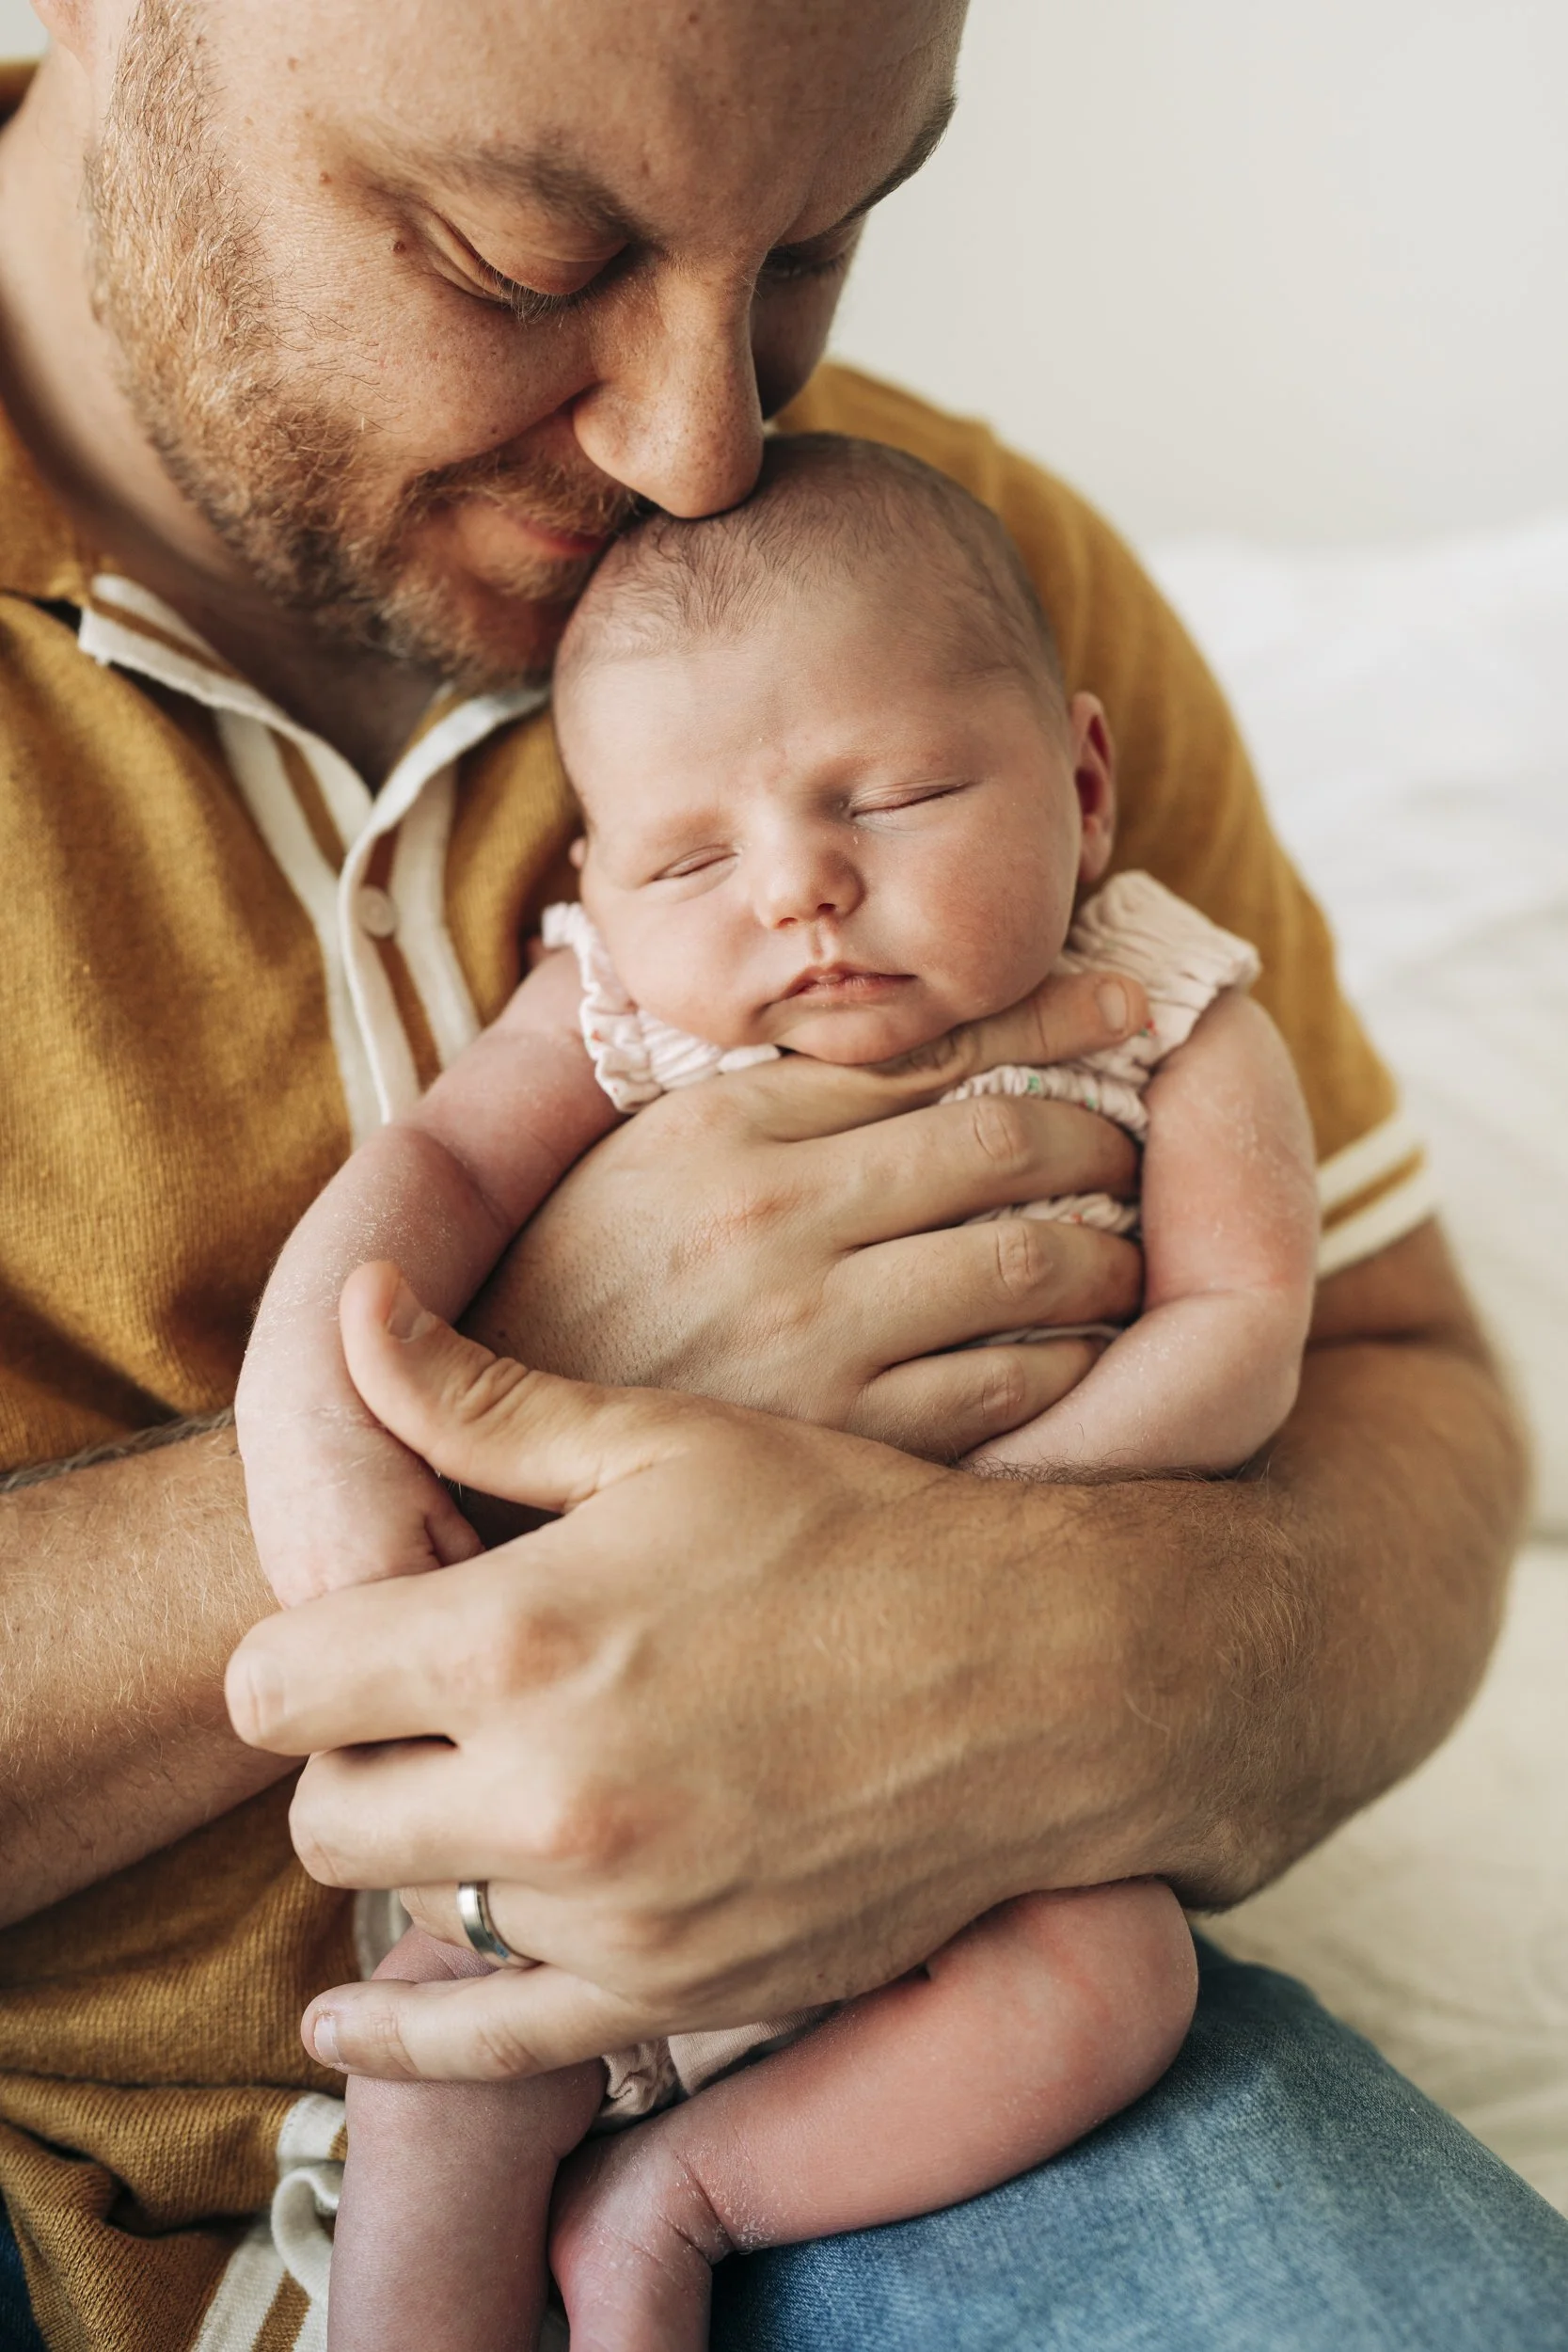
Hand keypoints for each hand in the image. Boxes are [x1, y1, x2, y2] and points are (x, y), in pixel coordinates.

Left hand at [227, 1263, 1161, 2080]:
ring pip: (404, 1905)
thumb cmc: (858, 1531)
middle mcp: (545, 1798)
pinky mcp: (671, 1994)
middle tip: (427, 1700)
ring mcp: (608, 1916)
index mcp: (518, 1638)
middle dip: (348, 1749)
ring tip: (508, 1772)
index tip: (368, 1624)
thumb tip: (347, 1306)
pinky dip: (403, 2042)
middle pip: (316, 1813)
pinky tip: (344, 2031)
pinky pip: (479, 2053)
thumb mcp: (667, 1440)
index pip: (275, 1683)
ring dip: (429, 1842)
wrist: (1046, 1676)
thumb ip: (479, 1399)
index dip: (304, 1647)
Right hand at [467, 967, 1148, 1459]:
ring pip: (1030, 1257)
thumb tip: (878, 1011)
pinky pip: (1011, 1382)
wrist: (486, 1452)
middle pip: (1004, 1138)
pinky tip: (1084, 1351)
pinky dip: (1073, 1357)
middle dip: (1101, 1133)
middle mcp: (771, 1216)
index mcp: (723, 1127)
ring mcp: (810, 1332)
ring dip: (1109, 1250)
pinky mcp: (842, 1438)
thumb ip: (759, 1090)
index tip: (1125, 1008)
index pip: (928, 1045)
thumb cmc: (579, 1292)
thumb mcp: (642, 1160)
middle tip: (1133, 1146)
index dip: (1051, 1018)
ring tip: (1124, 1254)